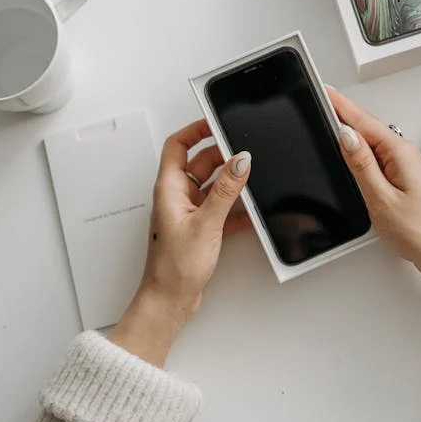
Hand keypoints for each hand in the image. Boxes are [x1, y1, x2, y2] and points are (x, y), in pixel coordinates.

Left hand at [110, 119, 250, 365]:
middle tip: (244, 153)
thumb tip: (241, 160)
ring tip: (251, 181)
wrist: (170, 301)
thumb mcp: (206, 222)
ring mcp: (189, 212)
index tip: (216, 121)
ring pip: (213, 185)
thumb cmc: (174, 268)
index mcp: (169, 188)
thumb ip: (227, 190)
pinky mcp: (201, 228)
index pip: (178, 145)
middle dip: (222, 156)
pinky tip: (250, 212)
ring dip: (231, 183)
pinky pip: (221, 207)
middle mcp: (177, 196)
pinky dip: (236, 207)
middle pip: (200, 162)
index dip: (196, 130)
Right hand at [328, 87, 420, 326]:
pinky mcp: (404, 178)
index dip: (340, 105)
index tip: (324, 89)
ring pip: (372, 143)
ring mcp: (406, 166)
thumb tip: (346, 136)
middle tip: (320, 102)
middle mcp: (405, 154)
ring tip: (330, 122)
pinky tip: (352, 154)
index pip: (363, 121)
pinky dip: (361, 152)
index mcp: (400, 153)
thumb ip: (362, 165)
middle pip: (367, 128)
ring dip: (352, 134)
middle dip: (343, 115)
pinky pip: (378, 157)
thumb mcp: (381, 198)